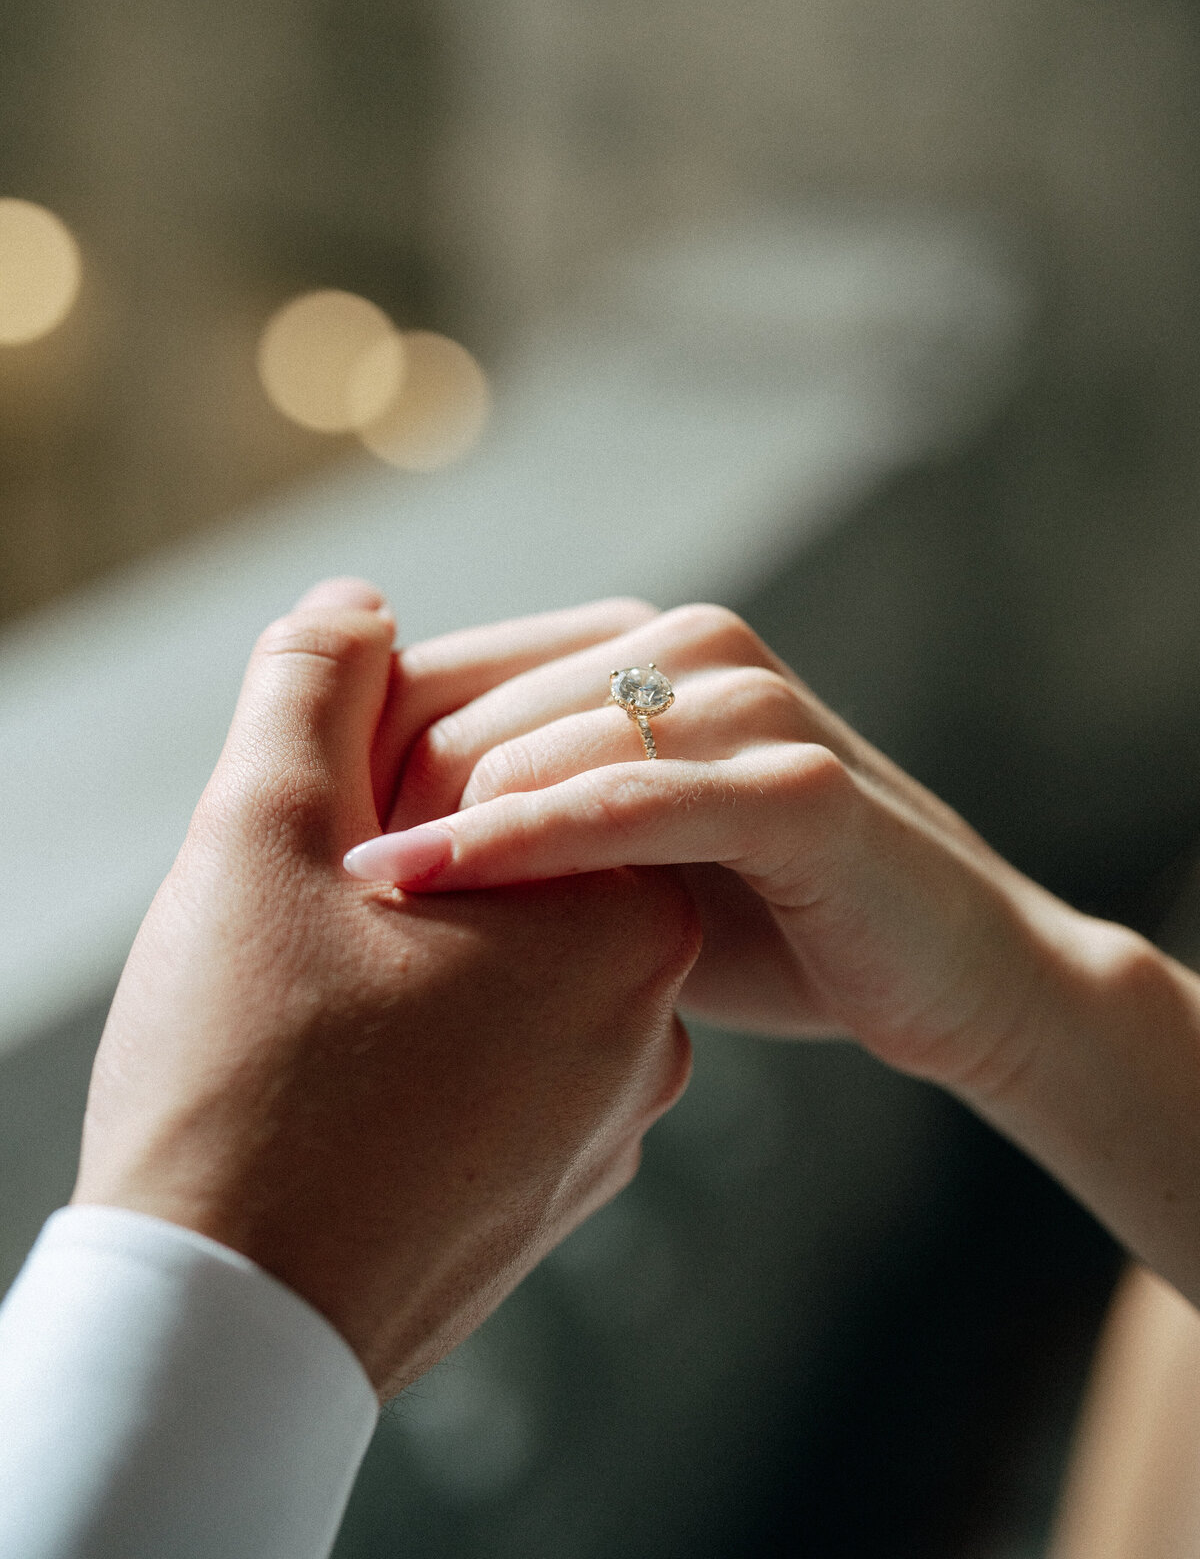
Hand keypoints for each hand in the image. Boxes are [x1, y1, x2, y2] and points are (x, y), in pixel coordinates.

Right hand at [73, 581, 697, 1398]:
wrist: (229, 1324)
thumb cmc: (244, 1069)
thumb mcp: (262, 833)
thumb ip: (319, 687)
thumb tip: (362, 603)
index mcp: (624, 912)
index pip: (521, 779)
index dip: (396, 786)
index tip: (312, 845)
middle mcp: (653, 1015)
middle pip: (522, 876)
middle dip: (414, 870)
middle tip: (300, 919)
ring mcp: (616, 1117)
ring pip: (508, 975)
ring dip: (418, 962)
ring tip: (309, 1005)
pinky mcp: (566, 1189)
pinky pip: (506, 1071)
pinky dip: (432, 1052)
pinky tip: (339, 1084)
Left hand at [343, 599, 1199, 1319]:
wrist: (948, 975)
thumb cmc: (768, 924)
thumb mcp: (618, 864)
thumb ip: (518, 823)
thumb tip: (353, 840)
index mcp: (632, 644)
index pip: (433, 681)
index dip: (353, 775)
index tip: (295, 878)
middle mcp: (685, 642)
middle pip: (461, 712)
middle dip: (382, 816)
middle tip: (322, 929)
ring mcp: (746, 703)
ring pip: (530, 749)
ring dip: (431, 834)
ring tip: (349, 931)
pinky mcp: (797, 787)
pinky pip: (626, 804)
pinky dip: (524, 845)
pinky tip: (427, 887)